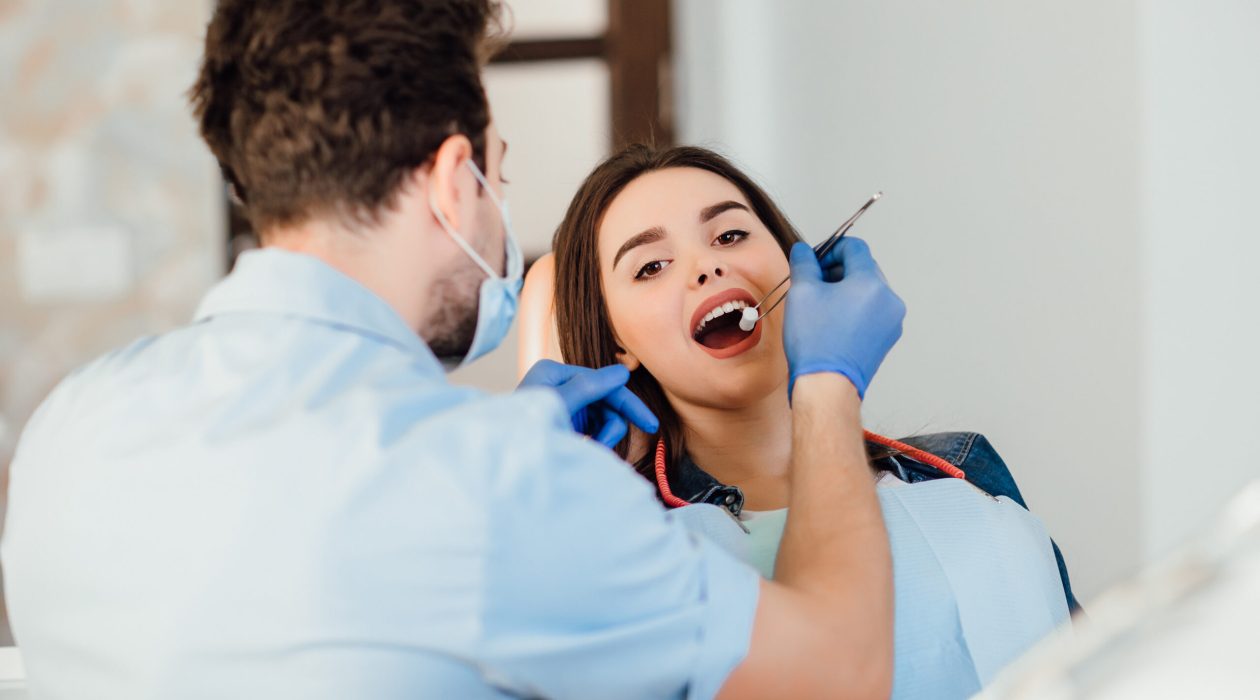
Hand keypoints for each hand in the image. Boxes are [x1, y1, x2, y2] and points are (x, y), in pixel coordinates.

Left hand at [518, 360, 658, 447]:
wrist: (504, 461)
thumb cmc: (524, 430)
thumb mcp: (558, 405)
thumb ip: (588, 387)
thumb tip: (622, 372)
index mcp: (555, 373)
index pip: (604, 383)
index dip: (629, 403)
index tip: (651, 425)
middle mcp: (560, 385)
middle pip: (605, 402)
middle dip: (608, 426)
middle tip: (604, 447)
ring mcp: (563, 405)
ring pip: (602, 419)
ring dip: (600, 437)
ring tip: (584, 449)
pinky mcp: (565, 424)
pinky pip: (593, 431)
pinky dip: (594, 442)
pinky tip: (582, 449)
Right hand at [784, 238, 905, 398]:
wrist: (828, 387)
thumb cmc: (816, 344)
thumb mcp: (801, 292)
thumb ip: (804, 263)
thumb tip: (804, 250)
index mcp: (871, 283)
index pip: (854, 247)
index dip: (830, 249)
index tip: (815, 262)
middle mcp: (888, 299)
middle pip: (863, 268)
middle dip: (837, 271)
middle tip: (814, 285)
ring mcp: (891, 321)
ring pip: (868, 291)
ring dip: (845, 291)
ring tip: (822, 308)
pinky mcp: (887, 338)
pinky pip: (872, 312)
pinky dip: (854, 310)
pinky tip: (833, 324)